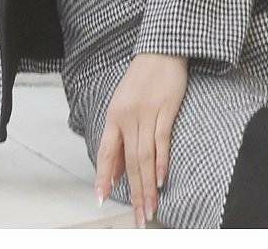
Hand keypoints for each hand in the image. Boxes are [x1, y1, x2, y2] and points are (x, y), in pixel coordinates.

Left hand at [95, 53, 187, 226]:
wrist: (161, 49)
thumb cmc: (142, 78)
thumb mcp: (123, 104)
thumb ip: (119, 137)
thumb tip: (114, 170)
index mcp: (114, 115)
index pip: (106, 151)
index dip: (104, 176)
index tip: (101, 198)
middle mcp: (127, 116)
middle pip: (129, 161)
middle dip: (134, 193)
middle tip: (138, 218)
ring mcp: (147, 113)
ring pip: (145, 157)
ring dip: (147, 187)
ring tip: (149, 209)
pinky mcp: (166, 109)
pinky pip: (162, 141)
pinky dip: (161, 162)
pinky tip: (160, 181)